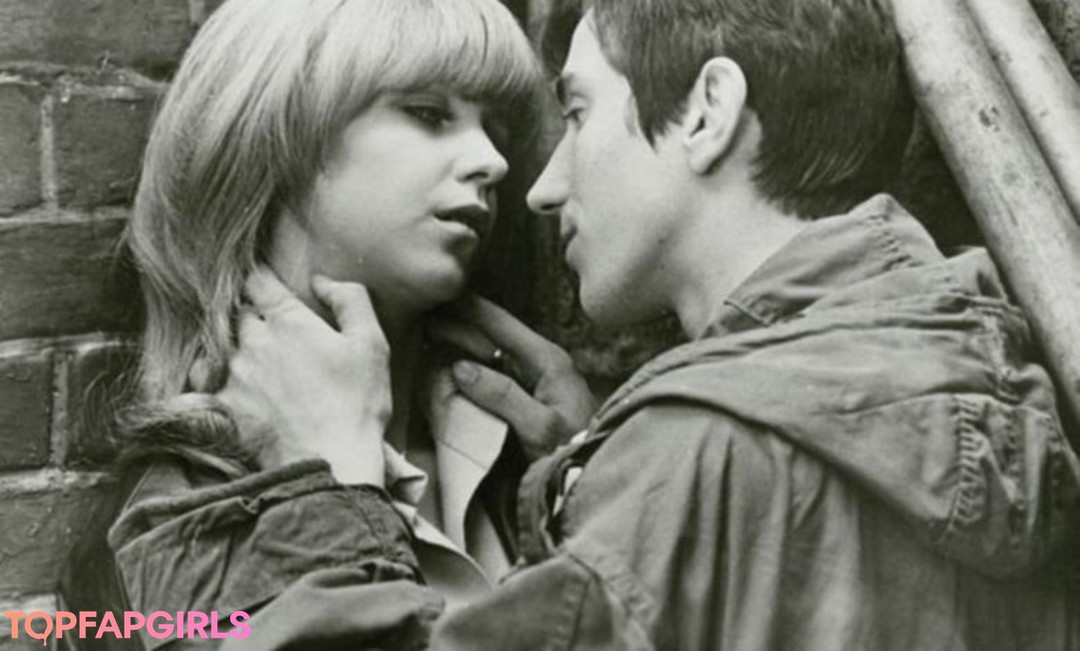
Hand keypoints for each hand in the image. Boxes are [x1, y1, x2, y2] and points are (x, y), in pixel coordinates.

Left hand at [216, 266, 390, 484]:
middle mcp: (253, 342)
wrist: (330, 463)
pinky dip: (214, 382)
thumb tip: (320, 281)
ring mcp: (234, 375)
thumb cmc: (357, 404)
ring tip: (253, 361)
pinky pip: (206, 385)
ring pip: (221, 347)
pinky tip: (231, 389)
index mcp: (288, 320)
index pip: (258, 281)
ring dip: (234, 349)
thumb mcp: (371, 344)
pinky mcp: (223, 407)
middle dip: (249, 315)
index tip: (264, 280)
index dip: (260, 277)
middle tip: (266, 326)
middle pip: (237, 313)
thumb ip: (350, 300)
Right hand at [427, 294, 595, 459]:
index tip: (436, 294)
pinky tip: (443, 374)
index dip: (466, 308)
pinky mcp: (521, 403)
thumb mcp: (541, 427)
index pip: (500, 323)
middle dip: (455, 327)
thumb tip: (460, 367)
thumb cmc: (574, 452)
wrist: (591, 479)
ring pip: (485, 357)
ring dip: (457, 350)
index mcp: (547, 360)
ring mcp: (528, 383)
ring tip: (424, 342)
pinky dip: (465, 376)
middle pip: (489, 336)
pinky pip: (488, 380)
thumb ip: (503, 396)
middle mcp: (537, 365)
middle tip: (419, 323)